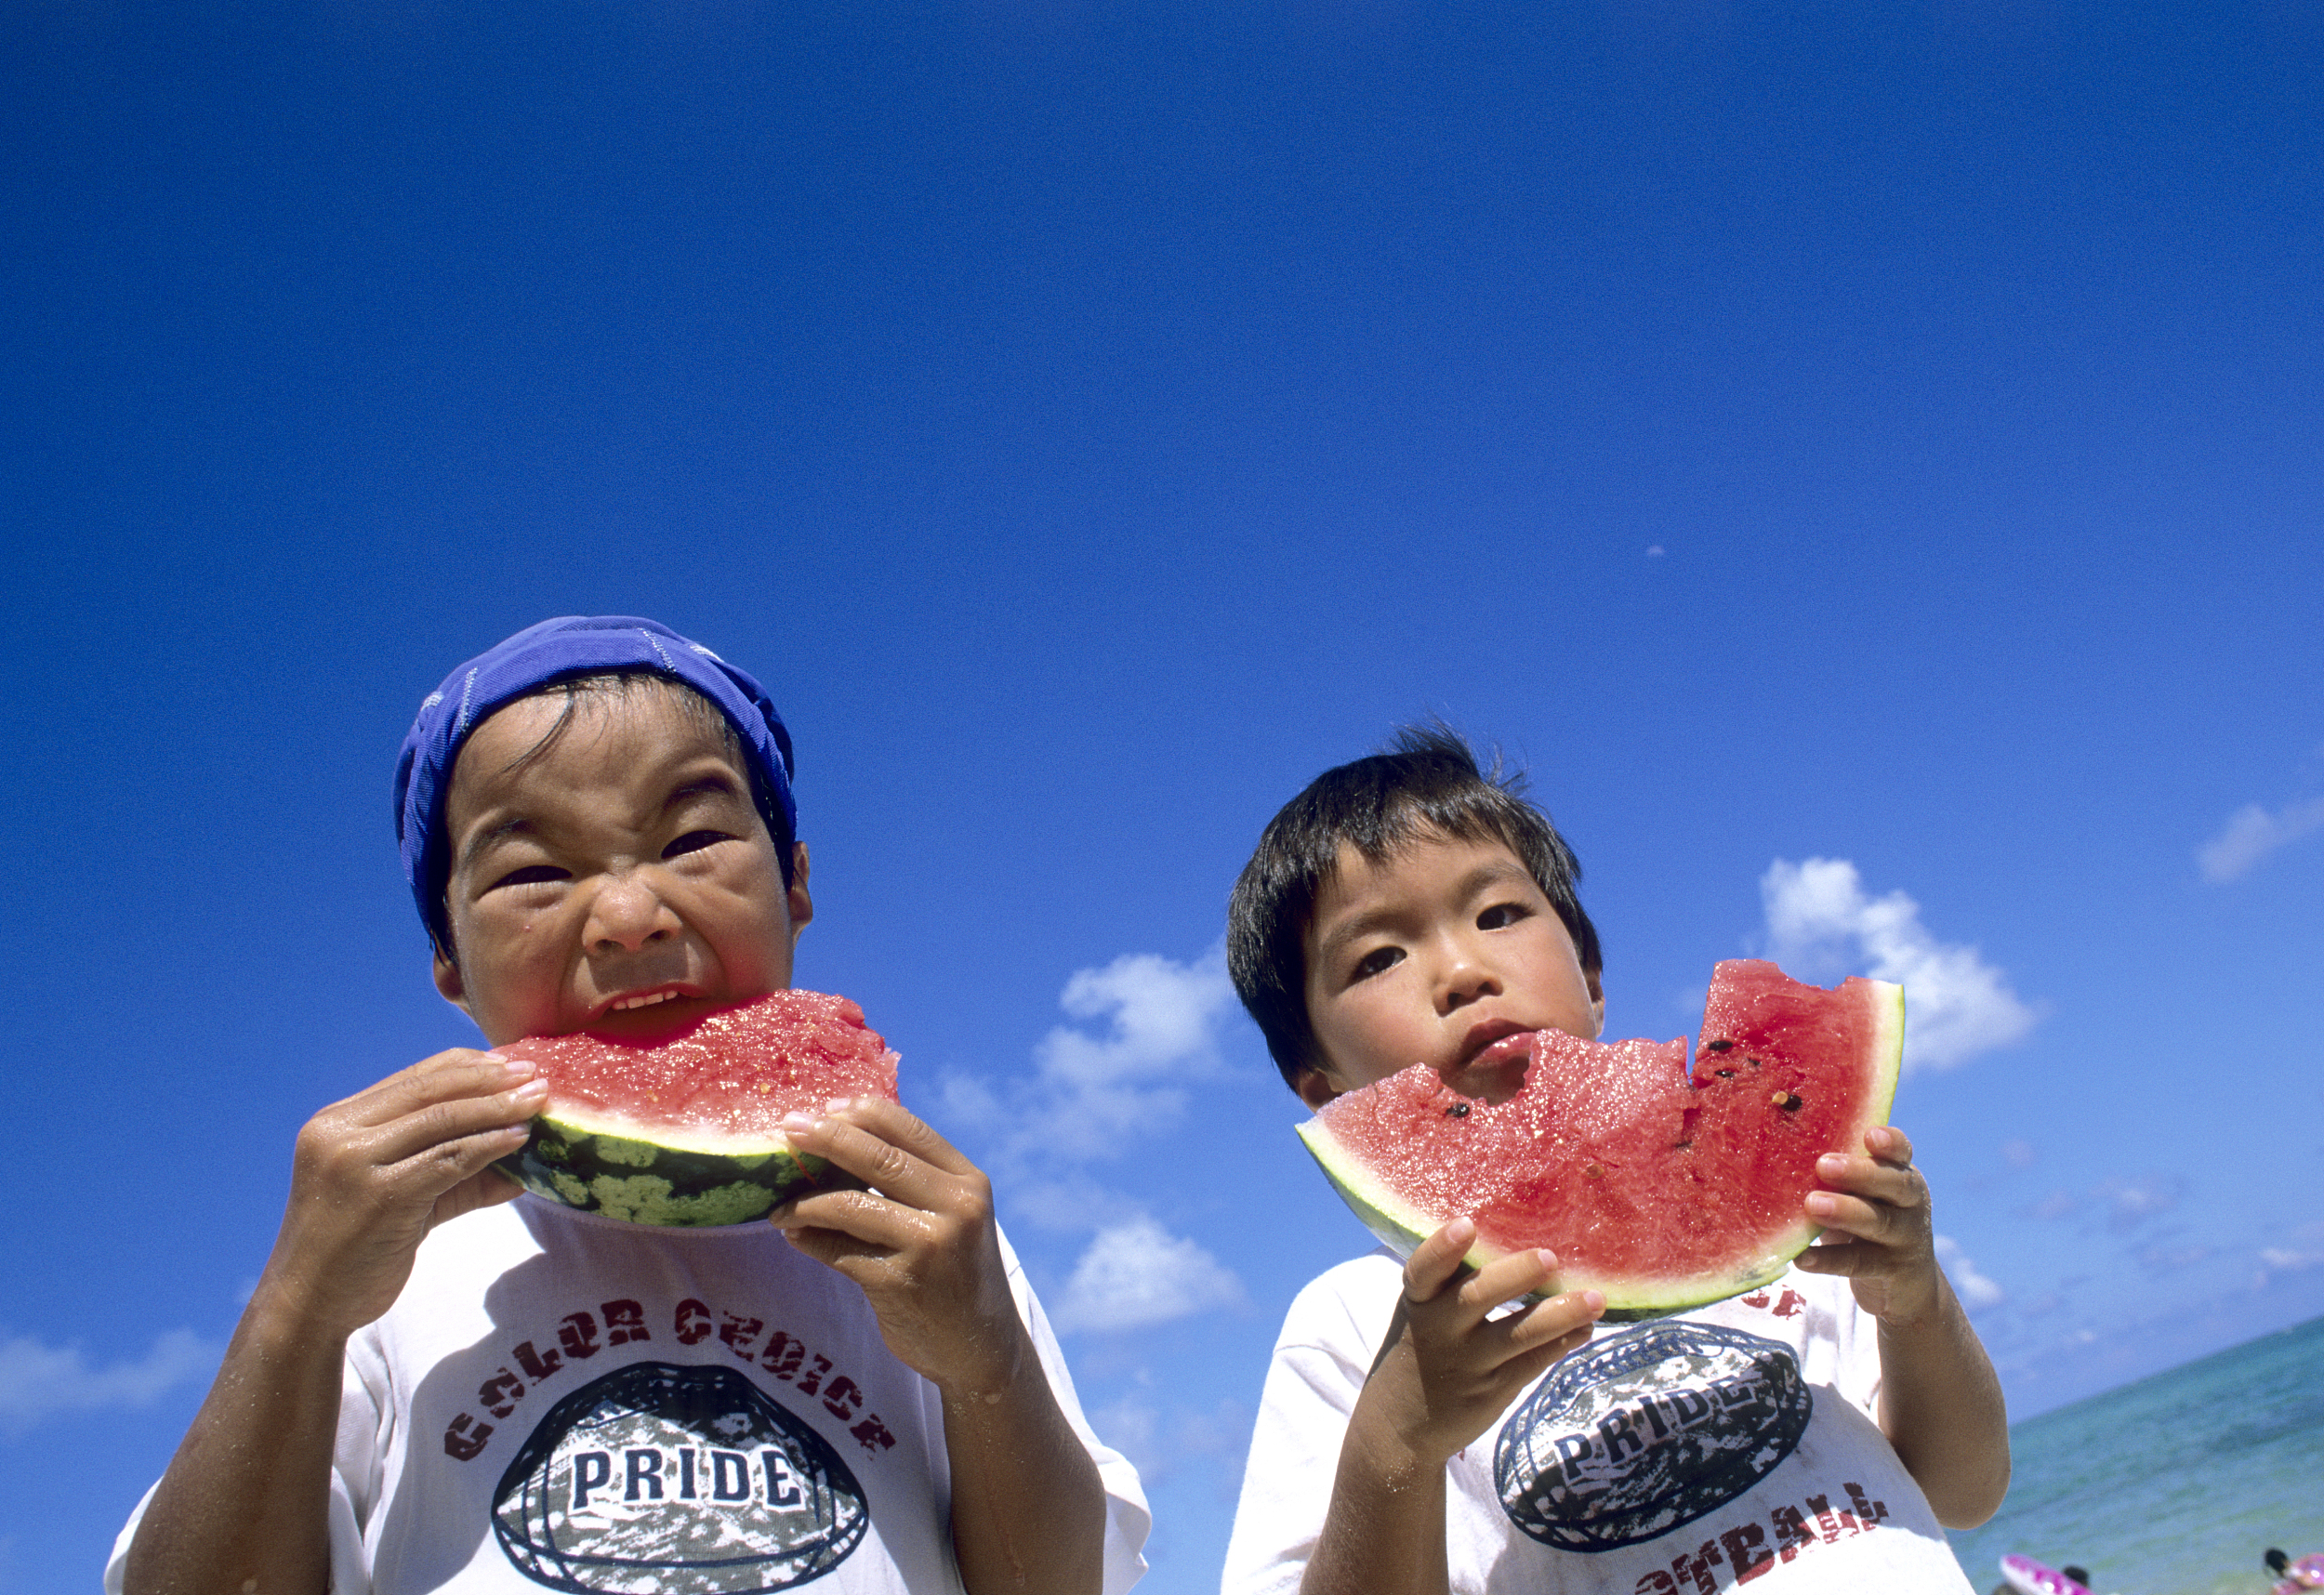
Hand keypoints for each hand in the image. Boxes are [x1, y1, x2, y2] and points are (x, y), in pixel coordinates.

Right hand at [257, 1049, 539, 1337]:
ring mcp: (354, 1161)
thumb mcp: (399, 1193)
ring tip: (538, 1103)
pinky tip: (519, 1140)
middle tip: (536, 1076)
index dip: (469, 1067)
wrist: (307, 1306)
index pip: (414, 1078)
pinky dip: (490, 1146)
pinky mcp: (380, 1194)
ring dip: (498, 1109)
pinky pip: (448, 1159)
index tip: (514, 1064)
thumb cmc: (354, 1249)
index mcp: (335, 1121)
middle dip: (491, 1080)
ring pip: (443, 1120)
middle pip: (431, 1091)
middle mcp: (338, 1132)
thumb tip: (522, 1144)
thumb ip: (452, 1167)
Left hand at [770, 1098, 1025, 1395]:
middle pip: (877, 1156)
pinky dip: (808, 1240)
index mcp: (968, 1181)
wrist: (980, 1348)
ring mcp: (929, 1245)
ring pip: (848, 1204)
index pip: (907, 1128)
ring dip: (804, 1202)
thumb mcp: (951, 1216)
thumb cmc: (955, 1273)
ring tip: (779, 1208)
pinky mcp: (900, 1283)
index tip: (821, 1110)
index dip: (858, 1113)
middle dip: (825, 1138)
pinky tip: (794, 1236)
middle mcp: (956, 1207)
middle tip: (788, 1130)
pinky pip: (837, 1251)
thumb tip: (836, 1134)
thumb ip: (911, 1180)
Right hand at [1358, 1219, 1603, 1468]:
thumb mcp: (1423, 1312)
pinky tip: (1585, 1328)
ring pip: (1518, 1334)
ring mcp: (1468, 1363)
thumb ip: (1454, 1282)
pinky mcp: (1493, 1390)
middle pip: (1477, 1297)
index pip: (1424, 1270)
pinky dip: (1562, 1342)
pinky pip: (1533, 1362)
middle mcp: (1440, 1329)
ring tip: (1596, 1299)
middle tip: (1550, 1257)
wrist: (1399, 1428)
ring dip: (1560, 1314)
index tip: (1466, 1225)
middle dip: (1515, 1275)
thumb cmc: (1421, 1347)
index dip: (1442, 1248)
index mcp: (1419, 1300)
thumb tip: (1517, 1235)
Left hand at [1794, 1123, 1942, 1325]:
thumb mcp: (1861, 1194)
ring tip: (1812, 1204)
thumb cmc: (1868, 1220)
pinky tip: (1801, 1257)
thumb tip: (1782, 1150)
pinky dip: (1828, 1260)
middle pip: (1893, 1182)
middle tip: (1823, 1165)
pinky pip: (1859, 1262)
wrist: (1906, 1283)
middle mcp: (1910, 1202)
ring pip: (1878, 1221)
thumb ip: (1839, 1175)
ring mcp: (1906, 1237)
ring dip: (1845, 1212)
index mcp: (1901, 1174)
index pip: (1901, 1152)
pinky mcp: (1893, 1269)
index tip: (1869, 1135)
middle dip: (1859, 1173)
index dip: (1890, 1142)